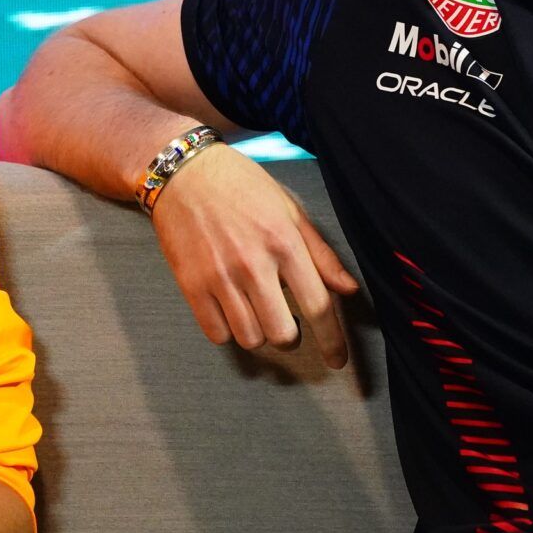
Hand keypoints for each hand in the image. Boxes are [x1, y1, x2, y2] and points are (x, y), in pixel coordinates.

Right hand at [149, 142, 361, 367]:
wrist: (183, 173)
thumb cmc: (242, 186)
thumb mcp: (289, 209)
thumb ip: (321, 253)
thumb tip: (350, 289)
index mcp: (284, 242)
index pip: (318, 306)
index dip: (333, 341)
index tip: (337, 360)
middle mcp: (253, 264)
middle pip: (283, 334)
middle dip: (290, 336)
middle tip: (286, 321)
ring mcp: (219, 277)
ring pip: (250, 338)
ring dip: (259, 333)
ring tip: (255, 311)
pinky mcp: (191, 284)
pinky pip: (217, 334)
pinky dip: (228, 331)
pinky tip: (231, 310)